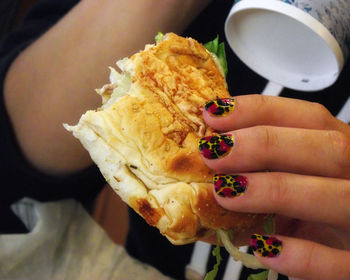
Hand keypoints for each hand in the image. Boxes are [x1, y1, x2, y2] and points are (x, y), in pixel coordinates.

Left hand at [199, 94, 349, 279]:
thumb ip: (256, 177)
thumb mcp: (290, 187)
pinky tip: (264, 248)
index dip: (260, 111)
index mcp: (341, 152)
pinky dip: (302, 256)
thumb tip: (200, 176)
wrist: (346, 256)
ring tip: (225, 193)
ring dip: (276, 191)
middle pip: (328, 148)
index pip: (309, 117)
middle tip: (214, 153)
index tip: (213, 114)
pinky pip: (340, 262)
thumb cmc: (313, 214)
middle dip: (265, 144)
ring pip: (338, 198)